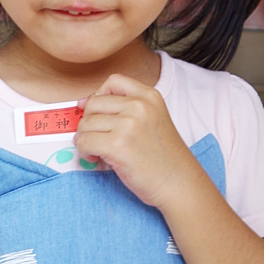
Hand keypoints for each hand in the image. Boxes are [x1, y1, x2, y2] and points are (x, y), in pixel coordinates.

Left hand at [75, 73, 197, 210]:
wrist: (178, 183)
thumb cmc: (164, 158)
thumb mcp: (153, 120)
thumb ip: (126, 108)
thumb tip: (84, 103)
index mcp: (150, 96)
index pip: (114, 81)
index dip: (98, 95)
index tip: (95, 111)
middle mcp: (139, 106)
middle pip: (94, 103)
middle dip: (88, 122)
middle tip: (96, 138)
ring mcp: (129, 125)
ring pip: (86, 124)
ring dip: (85, 139)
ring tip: (98, 151)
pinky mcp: (118, 145)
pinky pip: (84, 141)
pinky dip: (85, 152)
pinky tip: (96, 159)